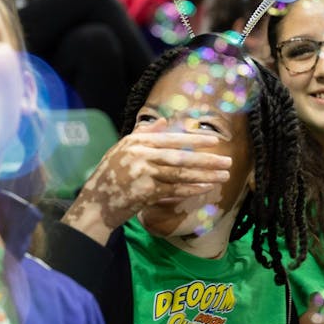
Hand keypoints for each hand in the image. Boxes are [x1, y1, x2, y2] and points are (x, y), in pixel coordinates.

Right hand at [63, 124, 232, 236]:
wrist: (96, 203)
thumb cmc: (111, 175)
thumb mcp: (122, 149)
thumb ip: (144, 134)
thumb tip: (164, 120)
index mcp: (137, 142)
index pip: (171, 138)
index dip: (194, 140)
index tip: (215, 141)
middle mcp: (141, 155)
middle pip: (181, 156)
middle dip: (206, 159)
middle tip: (227, 161)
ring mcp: (144, 173)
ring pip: (181, 174)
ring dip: (205, 175)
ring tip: (223, 176)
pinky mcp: (146, 192)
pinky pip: (175, 189)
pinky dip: (191, 189)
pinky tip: (206, 188)